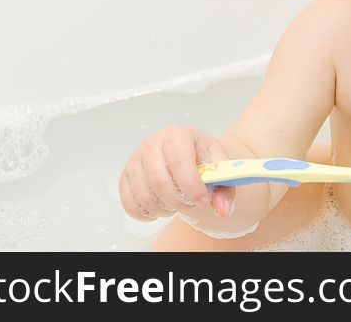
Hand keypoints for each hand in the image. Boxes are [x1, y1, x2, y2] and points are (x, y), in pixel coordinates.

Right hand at [119, 125, 235, 223]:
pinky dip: (147, 214)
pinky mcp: (125, 177)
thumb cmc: (202, 158)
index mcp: (177, 135)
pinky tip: (162, 209)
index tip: (203, 201)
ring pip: (144, 196)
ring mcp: (135, 160)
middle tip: (192, 205)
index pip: (179, 162)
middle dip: (179, 201)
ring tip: (178, 204)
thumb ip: (225, 188)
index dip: (191, 186)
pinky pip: (130, 204)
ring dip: (164, 209)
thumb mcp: (219, 167)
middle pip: (159, 181)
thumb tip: (223, 210)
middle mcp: (152, 144)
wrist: (188, 153)